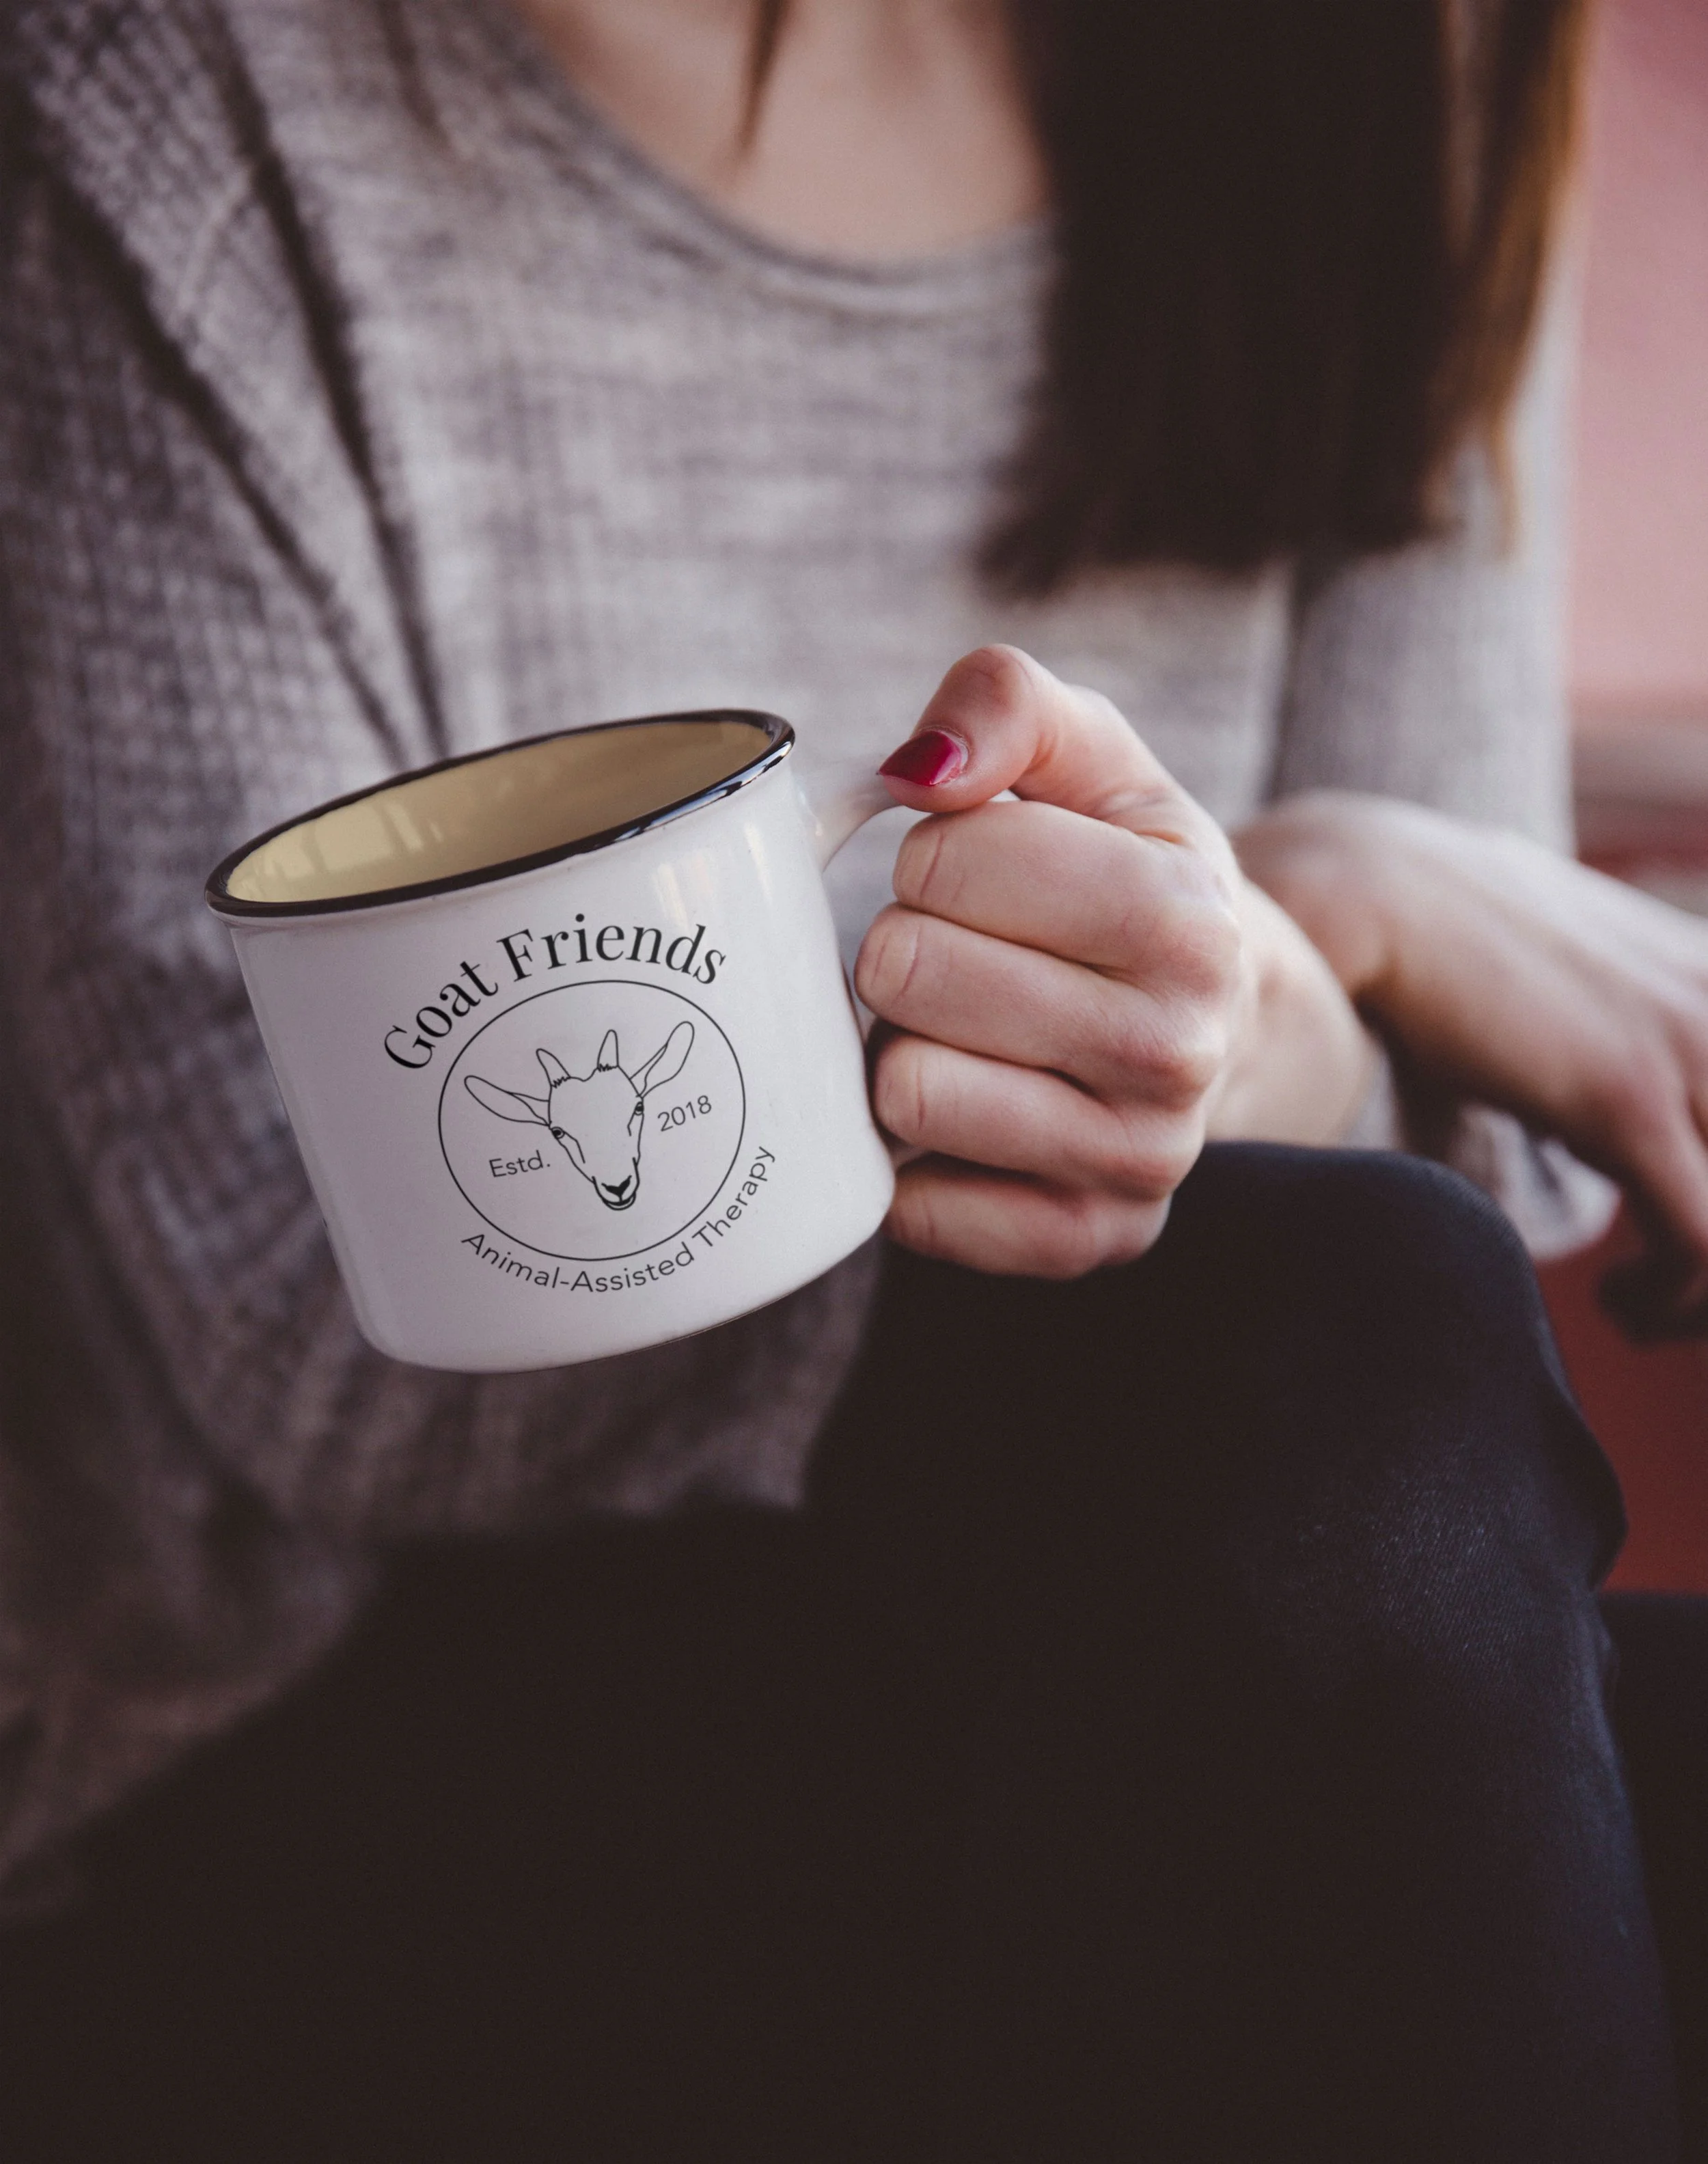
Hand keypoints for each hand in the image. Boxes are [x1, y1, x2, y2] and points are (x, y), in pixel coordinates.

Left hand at [858, 647, 1369, 1275]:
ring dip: (899, 1047)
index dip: (934, 850)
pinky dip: (910, 1158)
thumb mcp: (1092, 758)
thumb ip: (1006, 702)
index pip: (946, 857)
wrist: (1221, 1016)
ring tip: (963, 1029)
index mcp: (1188, 917)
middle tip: (961, 953)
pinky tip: (968, 1112)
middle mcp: (1179, 1050)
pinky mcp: (1084, 1240)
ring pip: (902, 1091)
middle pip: (906, 970)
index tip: (980, 868)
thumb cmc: (1124, 872)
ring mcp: (1137, 1160)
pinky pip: (918, 1210)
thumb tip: (917, 768)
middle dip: (905, 943)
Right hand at [1239, 790, 1707, 1323]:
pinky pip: (1706, 1242)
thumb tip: (1620, 1105)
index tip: (1681, 1255)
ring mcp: (1695, 1047)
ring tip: (1643, 1309)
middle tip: (1671, 1296)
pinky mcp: (1630, 1098)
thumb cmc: (1460, 947)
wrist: (1380, 892)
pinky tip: (1617, 1299)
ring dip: (1703, 1302)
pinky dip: (1670, 1302)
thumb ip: (1637, 1026)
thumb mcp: (1590, 981)